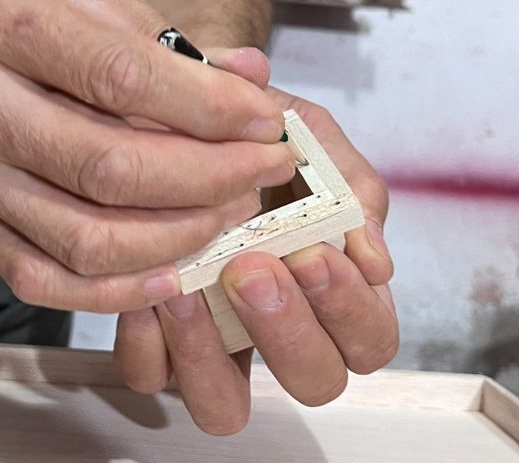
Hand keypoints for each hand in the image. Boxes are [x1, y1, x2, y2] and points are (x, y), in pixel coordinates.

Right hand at [0, 0, 295, 312]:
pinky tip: (169, 273)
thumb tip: (253, 82)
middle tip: (264, 170)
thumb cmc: (14, 4)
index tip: (266, 121)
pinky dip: (113, 291)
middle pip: (108, 167)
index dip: (208, 108)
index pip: (121, 78)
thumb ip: (166, 37)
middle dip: (209, 178)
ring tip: (230, 212)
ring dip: (176, 236)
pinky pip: (41, 279)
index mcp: (4, 22)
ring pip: (82, 237)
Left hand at [114, 48, 396, 433]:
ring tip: (188, 286)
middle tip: (252, 268)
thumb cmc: (250, 132)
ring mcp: (218, 345)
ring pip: (227, 407)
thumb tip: (374, 256)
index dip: (348, 309)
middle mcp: (281, 330)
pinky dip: (147, 341)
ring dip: (210, 352)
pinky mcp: (156, 345)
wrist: (170, 110)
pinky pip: (152, 376)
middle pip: (315, 381)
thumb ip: (350, 185)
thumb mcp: (309, 137)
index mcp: (333, 288)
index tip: (313, 252)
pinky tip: (145, 286)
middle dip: (288, 329)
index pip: (370, 339)